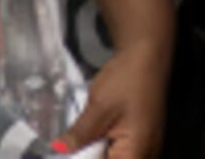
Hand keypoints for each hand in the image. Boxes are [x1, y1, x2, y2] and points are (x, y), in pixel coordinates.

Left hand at [54, 44, 167, 158]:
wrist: (147, 57)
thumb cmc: (127, 79)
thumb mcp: (99, 107)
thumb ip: (79, 135)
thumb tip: (57, 150)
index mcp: (136, 152)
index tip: (68, 153)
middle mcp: (147, 155)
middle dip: (90, 155)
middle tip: (72, 144)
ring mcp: (146, 149)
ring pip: (116, 158)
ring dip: (98, 152)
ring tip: (82, 139)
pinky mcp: (141, 142)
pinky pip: (121, 153)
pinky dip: (106, 148)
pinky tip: (94, 138)